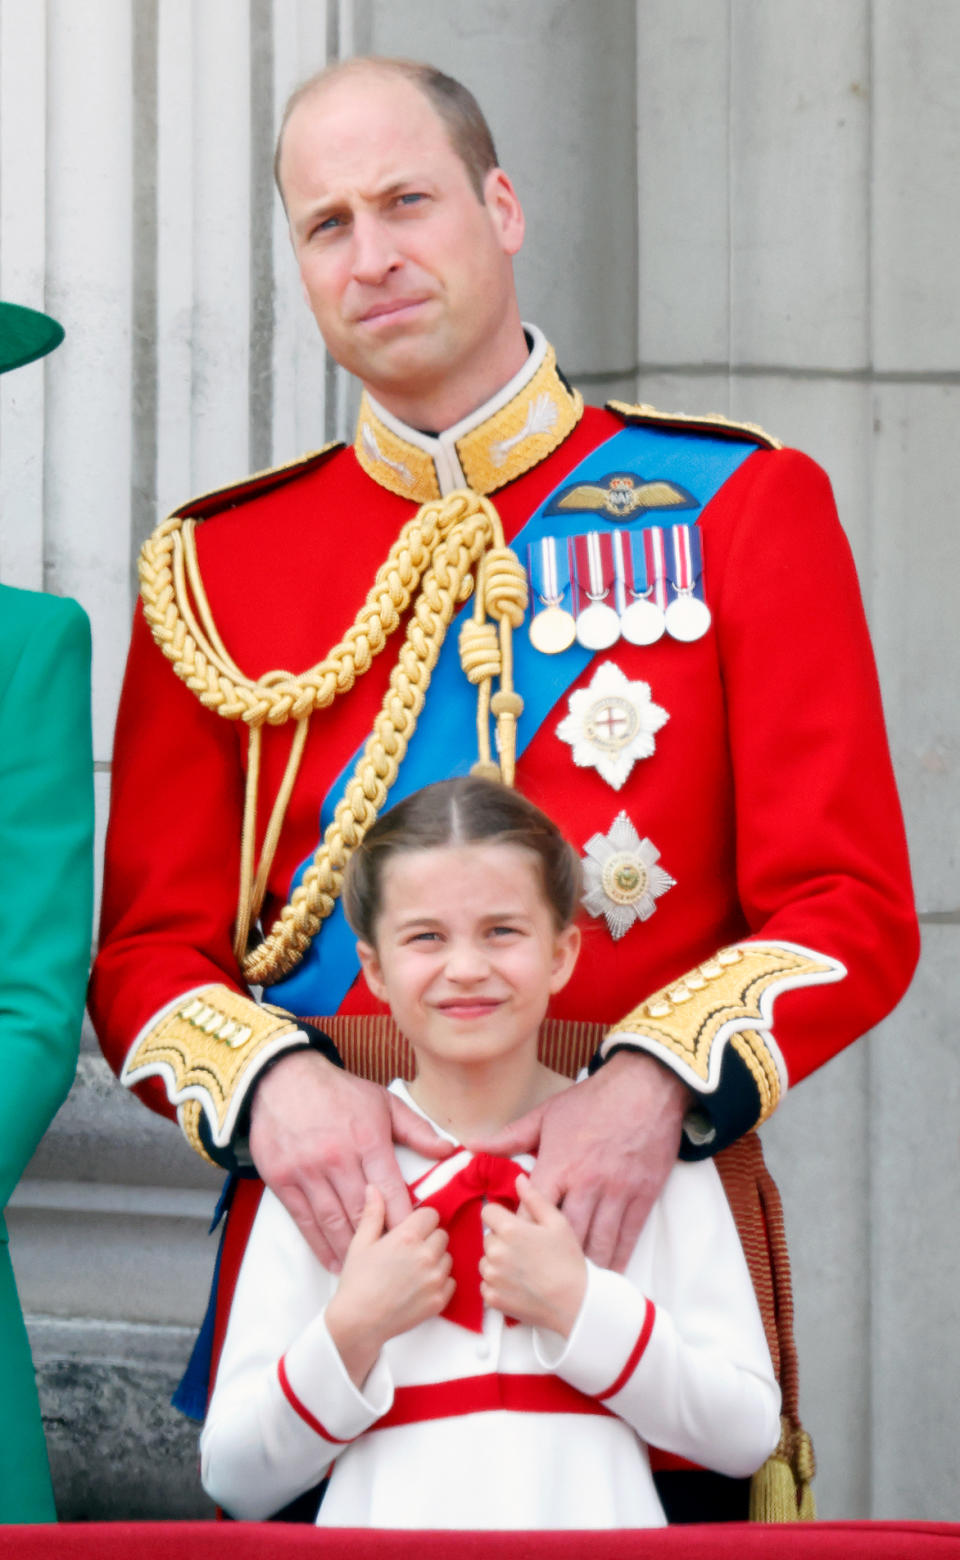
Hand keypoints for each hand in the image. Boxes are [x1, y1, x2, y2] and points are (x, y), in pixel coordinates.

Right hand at [248, 1050, 452, 1270]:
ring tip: (366, 1273)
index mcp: (367, 1140)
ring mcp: (308, 1171)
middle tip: (396, 1266)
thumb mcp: (383, 1101)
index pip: (391, 1190)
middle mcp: (337, 1159)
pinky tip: (333, 1261)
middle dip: (381, 1243)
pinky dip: (320, 1245)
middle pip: (364, 1212)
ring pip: (334, 1221)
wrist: (282, 1079)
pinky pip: (305, 1220)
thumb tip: (447, 1151)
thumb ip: (416, 1129)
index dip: (404, 1220)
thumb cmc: (339, 1092)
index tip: (416, 1241)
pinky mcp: (283, 1180)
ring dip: (350, 1251)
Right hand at [325, 1187, 453, 1388]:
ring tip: (414, 1270)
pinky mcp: (440, 1300)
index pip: (431, 1214)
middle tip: (410, 1252)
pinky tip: (420, 1286)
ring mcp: (435, 1279)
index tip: (411, 1230)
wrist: (358, 1322)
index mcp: (407, 1237)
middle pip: (442, 1234)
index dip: (420, 1221)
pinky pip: (451, 1281)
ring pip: (448, 1257)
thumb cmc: (357, 1283)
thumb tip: (374, 1189)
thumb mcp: (360, 1243)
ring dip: (436, 1260)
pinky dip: (440, 1282)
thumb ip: (373, 1213)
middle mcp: (426, 1256)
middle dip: (429, 1239)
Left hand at [470, 1051, 690, 1271]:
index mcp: (558, 1165)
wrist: (645, 1088)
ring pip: (598, 1242)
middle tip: (538, 1278)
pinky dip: (618, 1258)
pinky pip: (628, 1235)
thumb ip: (510, 1137)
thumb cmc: (592, 1100)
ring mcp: (616, 1193)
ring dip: (585, 1268)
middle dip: (550, 1260)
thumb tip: (472, 1146)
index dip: (519, 1235)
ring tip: (572, 1289)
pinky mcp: (642, 1196)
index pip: (531, 1212)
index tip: (511, 1250)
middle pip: (563, 1236)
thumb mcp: (546, 1114)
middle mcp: (586, 1184)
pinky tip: (608, 1275)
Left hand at [480, 1175, 585, 1335]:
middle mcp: (495, 1252)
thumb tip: (518, 1179)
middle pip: (488, 1237)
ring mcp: (492, 1277)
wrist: (575, 1303)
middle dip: (502, 1240)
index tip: (516, 1226)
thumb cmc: (568, 1261)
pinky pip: (486, 1285)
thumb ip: (534, 1198)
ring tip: (524, 1269)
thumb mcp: (557, 1222)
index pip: (487, 1212)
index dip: (501, 1216)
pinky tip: (519, 1285)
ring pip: (486, 1261)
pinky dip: (498, 1285)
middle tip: (526, 1251)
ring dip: (498, 1263)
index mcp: (509, 1229)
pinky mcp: (492, 1298)